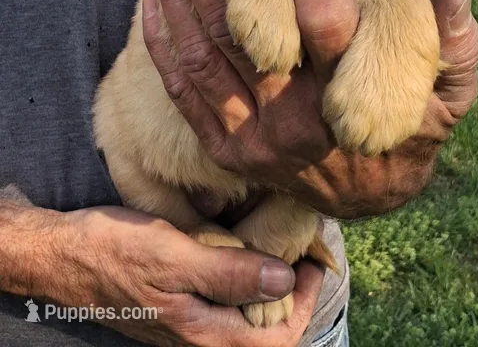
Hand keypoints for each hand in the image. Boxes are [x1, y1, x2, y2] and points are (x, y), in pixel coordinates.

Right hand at [0, 200, 322, 345]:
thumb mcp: (174, 257)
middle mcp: (198, 335)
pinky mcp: (177, 305)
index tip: (310, 262)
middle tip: (300, 250)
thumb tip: (282, 280)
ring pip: (244, 316)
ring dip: (268, 285)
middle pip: (264, 331)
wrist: (64, 254)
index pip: (276, 340)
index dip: (303, 305)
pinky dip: (243, 279)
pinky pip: (223, 302)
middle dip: (291, 294)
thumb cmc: (114, 252)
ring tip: (279, 245)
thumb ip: (227, 273)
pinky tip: (243, 247)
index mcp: (202, 332)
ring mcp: (187, 321)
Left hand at [144, 0, 477, 219]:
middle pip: (249, 32)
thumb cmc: (410, 131)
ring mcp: (254, 138)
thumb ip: (456, 47)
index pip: (326, 20)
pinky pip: (184, 91)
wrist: (368, 197)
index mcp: (350, 96)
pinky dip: (164, 43)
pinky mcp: (225, 149)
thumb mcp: (449, 97)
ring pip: (206, 54)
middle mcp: (297, 118)